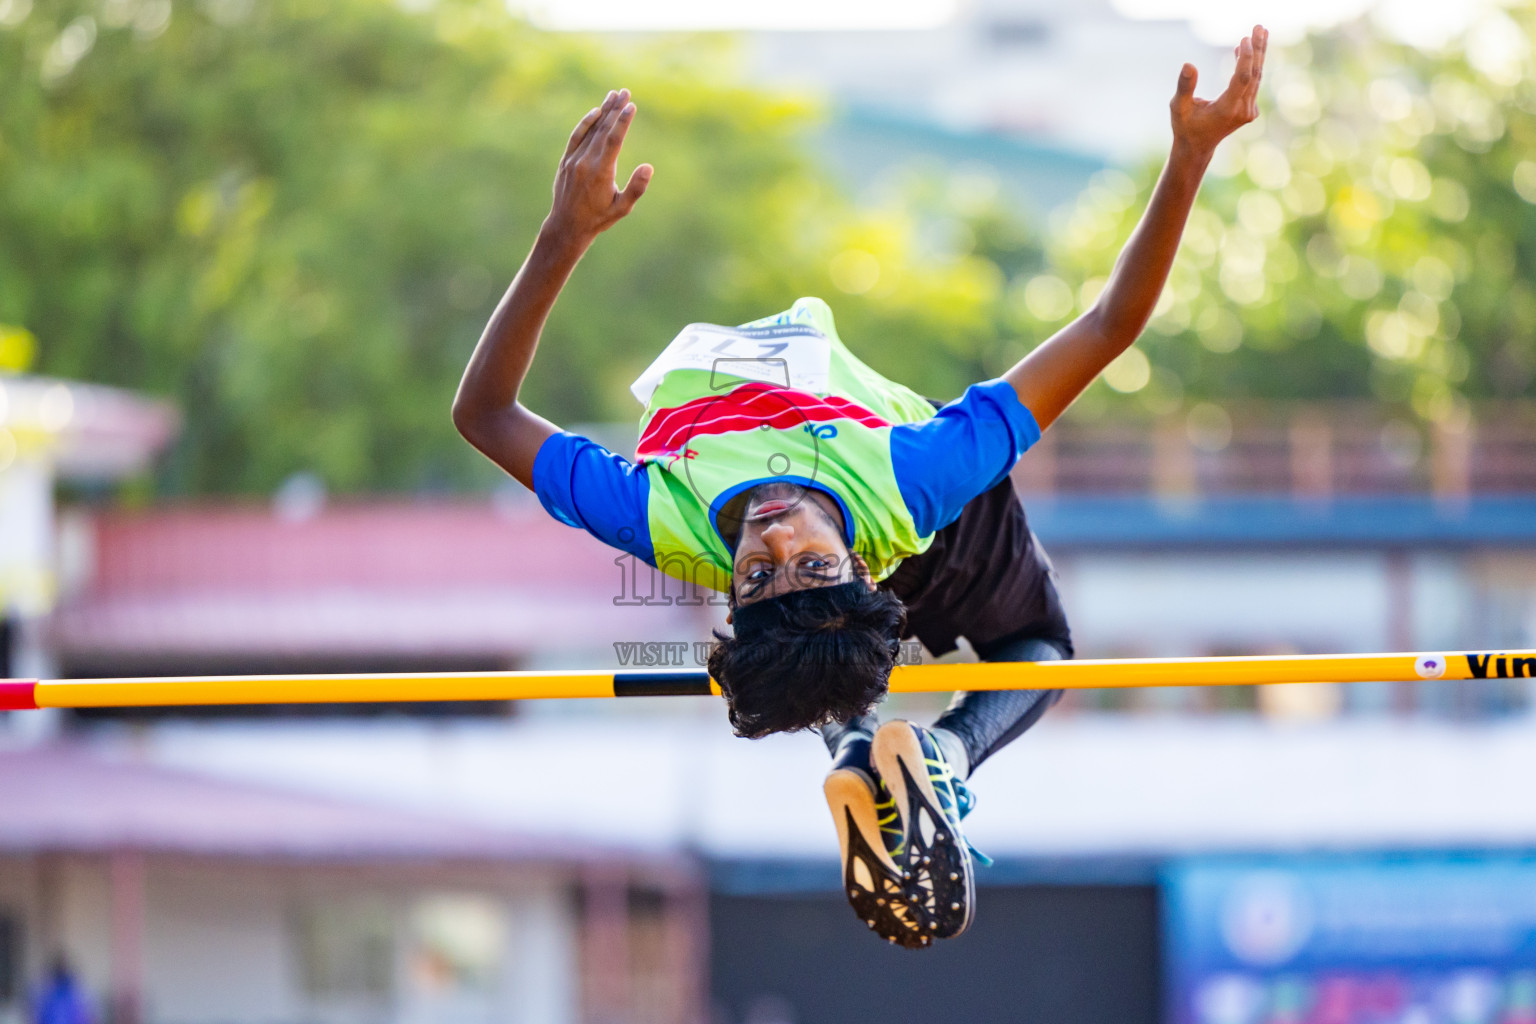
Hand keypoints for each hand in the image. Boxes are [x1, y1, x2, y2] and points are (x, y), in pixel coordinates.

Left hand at [546, 88, 652, 245]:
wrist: (567, 226)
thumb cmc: (599, 218)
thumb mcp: (622, 208)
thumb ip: (636, 188)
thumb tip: (648, 167)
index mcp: (601, 172)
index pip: (614, 140)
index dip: (623, 121)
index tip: (631, 106)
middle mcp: (586, 162)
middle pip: (603, 129)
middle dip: (615, 109)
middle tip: (626, 92)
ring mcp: (574, 160)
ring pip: (591, 130)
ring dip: (603, 111)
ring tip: (614, 95)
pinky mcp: (567, 161)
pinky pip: (577, 136)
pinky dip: (586, 123)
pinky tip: (596, 112)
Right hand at [1170, 25, 1267, 156]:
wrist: (1197, 147)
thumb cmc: (1185, 126)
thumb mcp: (1178, 107)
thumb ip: (1184, 87)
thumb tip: (1188, 64)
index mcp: (1226, 110)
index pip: (1242, 79)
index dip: (1245, 58)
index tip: (1244, 39)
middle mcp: (1242, 111)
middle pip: (1254, 75)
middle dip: (1257, 49)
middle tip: (1259, 27)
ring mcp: (1249, 111)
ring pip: (1257, 77)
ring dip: (1258, 54)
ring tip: (1260, 31)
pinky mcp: (1250, 109)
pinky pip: (1253, 82)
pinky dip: (1251, 65)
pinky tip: (1243, 49)